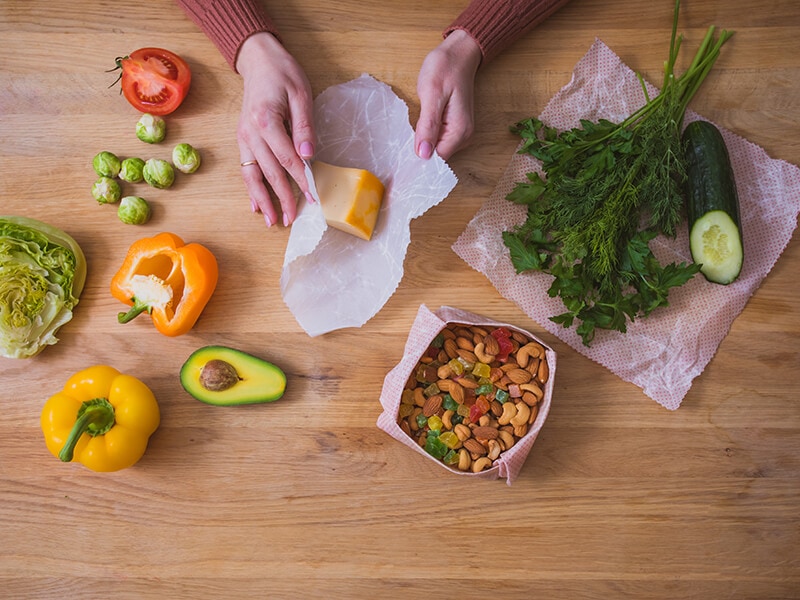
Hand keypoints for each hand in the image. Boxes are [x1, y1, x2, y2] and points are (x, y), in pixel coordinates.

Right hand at [235, 32, 315, 226]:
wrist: (258, 61)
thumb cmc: (283, 74)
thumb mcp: (301, 95)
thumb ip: (304, 127)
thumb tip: (308, 156)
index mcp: (266, 121)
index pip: (288, 160)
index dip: (301, 181)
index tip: (313, 198)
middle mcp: (250, 134)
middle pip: (269, 173)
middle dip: (282, 198)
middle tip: (292, 219)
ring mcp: (244, 138)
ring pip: (252, 176)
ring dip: (263, 200)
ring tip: (272, 221)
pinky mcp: (242, 140)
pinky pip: (245, 169)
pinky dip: (250, 189)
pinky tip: (256, 206)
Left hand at [414, 29, 482, 160]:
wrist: (458, 53)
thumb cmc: (445, 68)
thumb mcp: (432, 94)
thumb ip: (428, 126)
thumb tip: (424, 154)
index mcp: (460, 132)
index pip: (437, 159)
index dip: (418, 158)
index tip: (401, 156)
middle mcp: (463, 137)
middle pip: (436, 156)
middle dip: (419, 152)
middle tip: (402, 142)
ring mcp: (459, 133)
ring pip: (435, 149)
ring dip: (421, 143)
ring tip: (410, 131)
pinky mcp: (453, 127)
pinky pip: (437, 140)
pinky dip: (426, 137)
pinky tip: (417, 128)